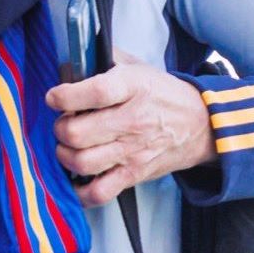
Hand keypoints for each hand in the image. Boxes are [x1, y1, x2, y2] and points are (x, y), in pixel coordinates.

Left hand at [45, 50, 216, 207]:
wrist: (199, 125)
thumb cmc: (162, 94)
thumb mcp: (138, 67)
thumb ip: (104, 59)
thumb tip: (71, 62)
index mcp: (133, 88)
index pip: (96, 92)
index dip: (66, 96)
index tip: (54, 97)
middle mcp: (132, 121)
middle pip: (79, 133)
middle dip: (61, 128)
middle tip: (64, 123)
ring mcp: (133, 151)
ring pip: (82, 163)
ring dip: (65, 155)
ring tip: (69, 146)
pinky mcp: (134, 175)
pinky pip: (99, 192)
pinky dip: (80, 190)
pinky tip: (78, 176)